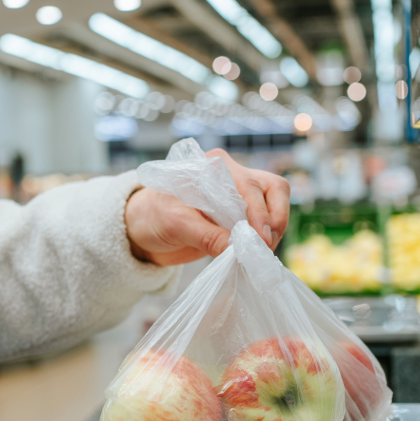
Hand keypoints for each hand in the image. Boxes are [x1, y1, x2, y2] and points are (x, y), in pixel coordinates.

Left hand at [125, 149, 289, 265]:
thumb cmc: (153, 217)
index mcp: (213, 167)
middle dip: (275, 220)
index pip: (250, 184)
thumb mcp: (175, 225)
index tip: (260, 239)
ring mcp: (240, 194)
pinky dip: (266, 237)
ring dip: (274, 230)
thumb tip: (237, 250)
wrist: (143, 229)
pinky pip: (266, 221)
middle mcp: (232, 175)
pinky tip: (253, 253)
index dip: (260, 212)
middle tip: (265, 248)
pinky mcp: (242, 214)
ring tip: (258, 253)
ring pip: (275, 203)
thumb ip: (206, 236)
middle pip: (273, 189)